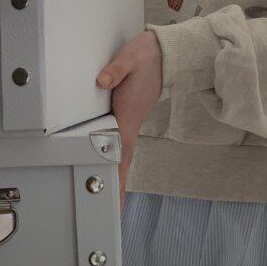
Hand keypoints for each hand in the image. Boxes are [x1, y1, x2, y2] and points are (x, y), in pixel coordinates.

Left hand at [96, 31, 161, 204]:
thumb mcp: (130, 58)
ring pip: (122, 157)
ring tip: (114, 200)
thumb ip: (116, 70)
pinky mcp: (128, 119)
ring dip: (118, 178)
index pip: (121, 151)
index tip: (117, 197)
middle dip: (119, 188)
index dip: (118, 175)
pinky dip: (117, 162)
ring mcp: (130, 123)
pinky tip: (113, 170)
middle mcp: (130, 124)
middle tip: (114, 211)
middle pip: (123, 163)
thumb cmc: (146, 56)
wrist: (164, 54)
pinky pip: (121, 146)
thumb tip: (102, 81)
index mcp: (128, 115)